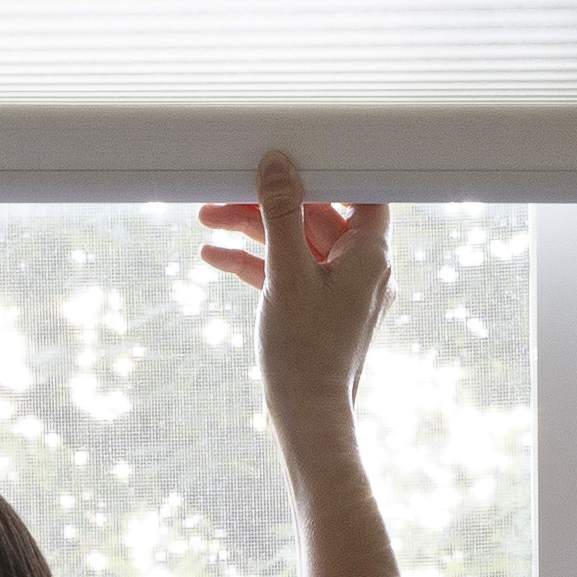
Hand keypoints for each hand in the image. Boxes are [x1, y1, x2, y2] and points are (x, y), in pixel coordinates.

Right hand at [198, 151, 395, 440]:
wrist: (307, 416)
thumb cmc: (306, 351)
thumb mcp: (286, 273)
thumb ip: (280, 215)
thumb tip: (277, 165)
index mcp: (370, 256)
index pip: (361, 195)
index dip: (328, 175)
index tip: (290, 161)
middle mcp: (361, 270)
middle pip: (315, 217)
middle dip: (265, 206)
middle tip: (220, 197)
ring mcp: (339, 291)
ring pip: (295, 244)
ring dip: (252, 231)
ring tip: (206, 222)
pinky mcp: (316, 309)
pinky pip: (287, 273)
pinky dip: (255, 262)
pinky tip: (213, 256)